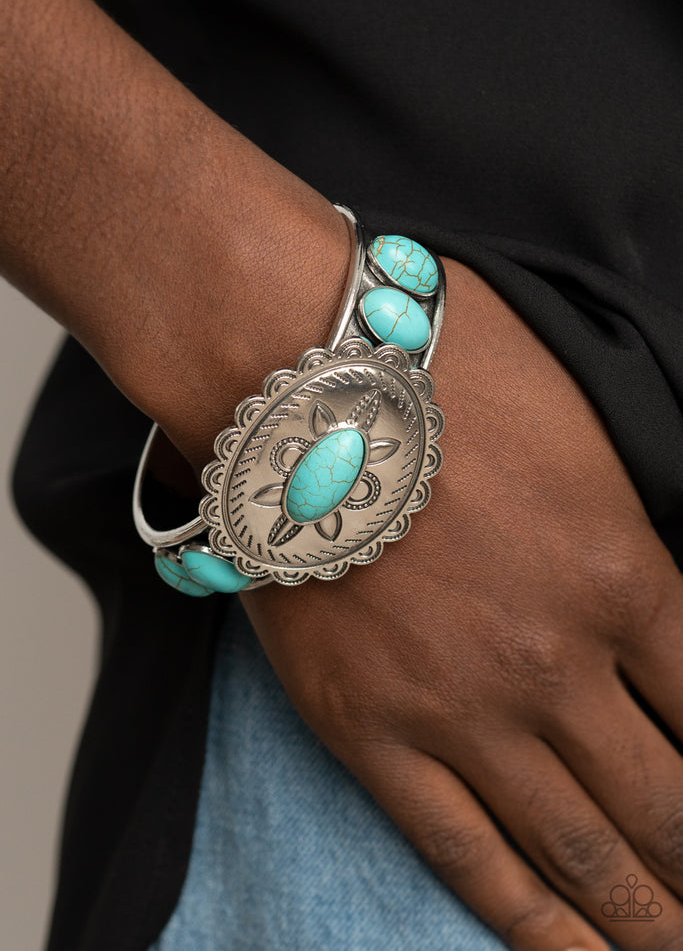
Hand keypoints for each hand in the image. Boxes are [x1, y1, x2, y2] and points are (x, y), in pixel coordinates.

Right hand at [240, 256, 682, 950]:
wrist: (297, 390)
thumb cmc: (439, 383)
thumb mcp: (581, 440)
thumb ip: (641, 540)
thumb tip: (667, 618)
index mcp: (619, 576)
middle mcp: (553, 662)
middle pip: (667, 805)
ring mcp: (461, 710)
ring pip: (579, 850)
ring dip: (643, 917)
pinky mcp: (373, 734)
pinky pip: (466, 855)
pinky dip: (532, 924)